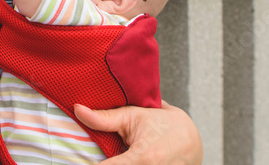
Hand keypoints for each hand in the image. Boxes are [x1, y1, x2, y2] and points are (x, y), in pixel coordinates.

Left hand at [74, 102, 202, 163]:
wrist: (191, 140)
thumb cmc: (161, 124)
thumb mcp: (133, 117)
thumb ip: (104, 118)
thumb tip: (77, 109)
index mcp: (143, 158)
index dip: (92, 164)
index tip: (77, 161)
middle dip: (103, 162)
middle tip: (98, 154)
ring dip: (113, 163)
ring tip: (109, 153)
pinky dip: (124, 164)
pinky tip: (121, 158)